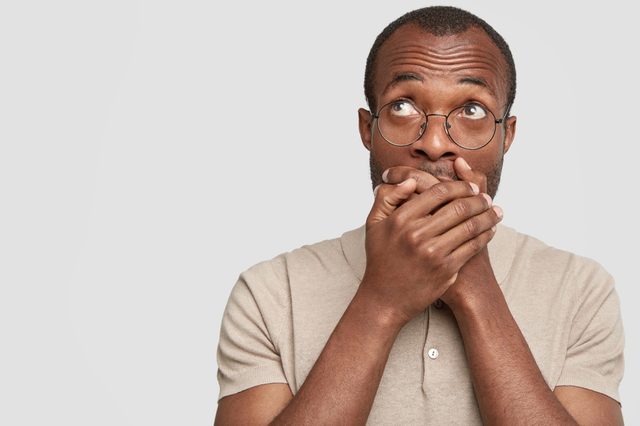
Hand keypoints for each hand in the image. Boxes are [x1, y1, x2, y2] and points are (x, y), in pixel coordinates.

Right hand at [360, 172, 497, 327]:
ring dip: (487, 216)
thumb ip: (388, 198)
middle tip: (487, 198)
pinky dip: (485, 236)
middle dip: (478, 200)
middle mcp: (417, 235)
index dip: (460, 186)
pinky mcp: (446, 270)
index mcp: (401, 219)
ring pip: (470, 226)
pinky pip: (472, 246)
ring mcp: (433, 253)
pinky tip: (490, 231)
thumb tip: (410, 181)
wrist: (385, 299)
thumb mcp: (374, 224)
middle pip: (458, 207)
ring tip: (496, 211)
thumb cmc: (380, 259)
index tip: (471, 187)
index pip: (438, 193)